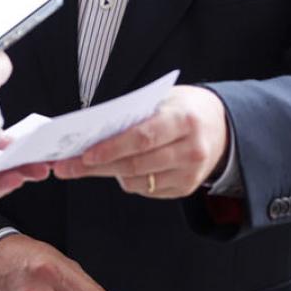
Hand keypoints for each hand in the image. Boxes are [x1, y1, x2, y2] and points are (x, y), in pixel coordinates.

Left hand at [51, 85, 227, 197]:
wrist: (223, 127)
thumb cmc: (185, 108)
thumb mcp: (165, 100)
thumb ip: (137, 114)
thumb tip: (95, 131)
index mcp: (184, 120)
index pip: (142, 138)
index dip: (112, 148)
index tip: (84, 154)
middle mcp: (190, 150)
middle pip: (136, 164)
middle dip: (97, 167)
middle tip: (67, 167)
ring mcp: (190, 173)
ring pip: (139, 182)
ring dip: (110, 174)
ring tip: (91, 164)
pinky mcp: (186, 188)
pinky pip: (148, 190)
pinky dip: (130, 180)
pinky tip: (121, 169)